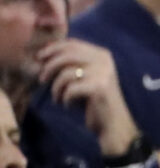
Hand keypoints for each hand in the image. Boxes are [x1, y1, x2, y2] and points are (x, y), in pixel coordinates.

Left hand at [36, 39, 139, 155]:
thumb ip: (70, 63)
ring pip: (66, 73)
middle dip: (49, 67)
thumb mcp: (83, 77)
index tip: (39, 58)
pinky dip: (65, 99)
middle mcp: (104, 61)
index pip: (72, 44)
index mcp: (102, 55)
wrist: (113, 123)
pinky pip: (70, 89)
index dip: (53, 49)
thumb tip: (46, 50)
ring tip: (57, 98)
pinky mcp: (99, 88)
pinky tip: (68, 105)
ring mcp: (103, 74)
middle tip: (42, 80)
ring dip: (56, 88)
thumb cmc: (93, 101)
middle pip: (67, 55)